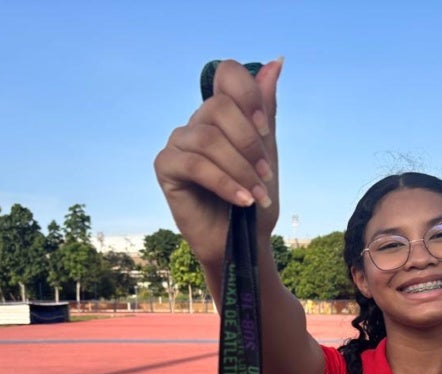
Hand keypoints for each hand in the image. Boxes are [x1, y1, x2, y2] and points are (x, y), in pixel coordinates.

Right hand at [154, 58, 281, 263]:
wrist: (242, 244)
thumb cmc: (253, 200)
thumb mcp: (266, 154)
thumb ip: (266, 111)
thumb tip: (275, 62)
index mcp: (222, 113)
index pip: (227, 74)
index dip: (248, 96)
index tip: (265, 131)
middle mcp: (197, 123)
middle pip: (218, 108)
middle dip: (249, 144)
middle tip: (266, 175)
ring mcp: (178, 143)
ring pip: (208, 139)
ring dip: (240, 169)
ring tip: (257, 196)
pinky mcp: (165, 167)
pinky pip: (195, 164)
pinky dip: (224, 182)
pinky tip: (242, 201)